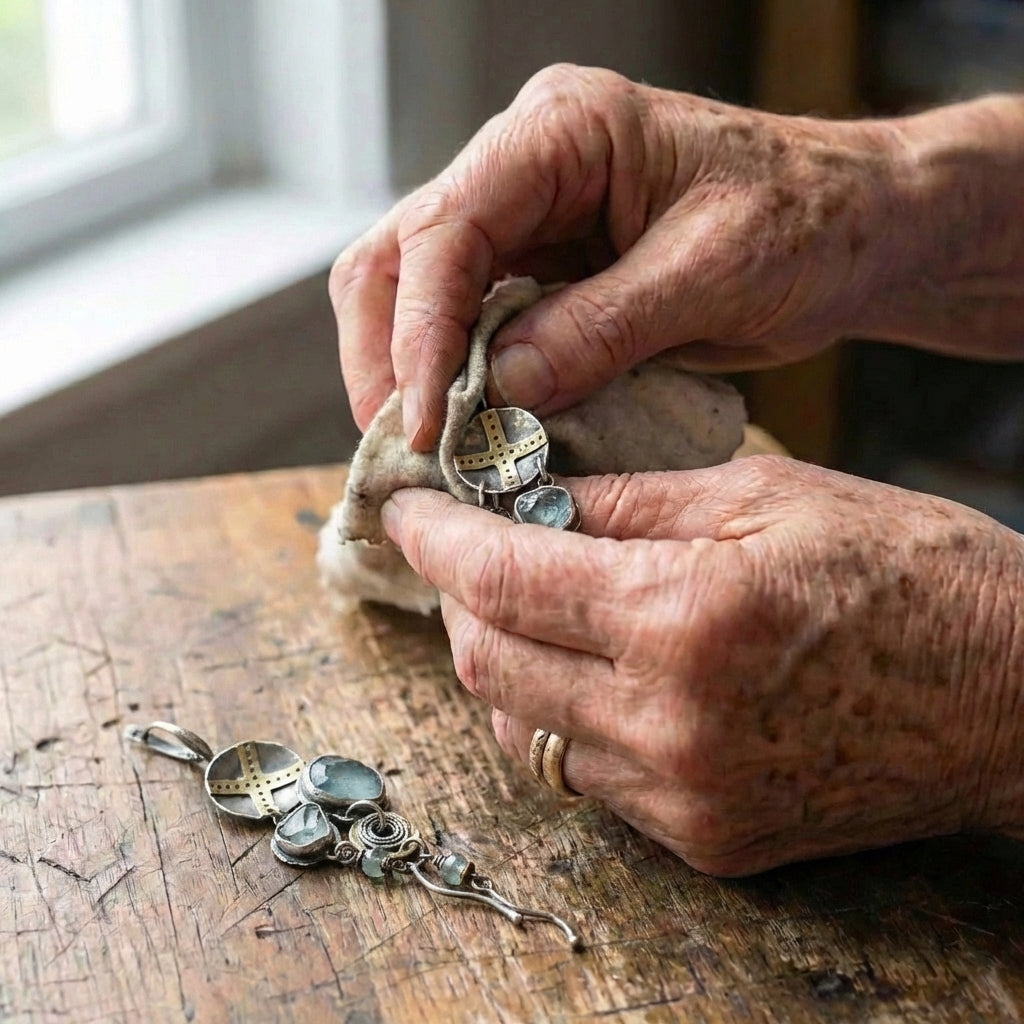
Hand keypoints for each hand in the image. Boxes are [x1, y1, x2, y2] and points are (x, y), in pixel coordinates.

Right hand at [331, 64, 907, 449]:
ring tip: (430, 450)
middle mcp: (525, 167)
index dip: (420, 331)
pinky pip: (472, 326)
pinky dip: (459, 382)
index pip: (446, 229)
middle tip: (406, 446)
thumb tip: (502, 391)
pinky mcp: (543, 272)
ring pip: (417, 293)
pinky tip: (472, 430)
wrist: (854, 230)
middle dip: (388, 355)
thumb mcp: (711, 273)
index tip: (425, 423)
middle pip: (399, 255)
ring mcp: (528, 220)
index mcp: (563, 132)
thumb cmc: (807, 222)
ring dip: (411, 373)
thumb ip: (602, 328)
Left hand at [382, 457, 1023, 874]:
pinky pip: (584, 776)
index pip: (503, 578)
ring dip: (501, 660)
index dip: (437, 539)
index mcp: (684, 616)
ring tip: (528, 604)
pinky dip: (559, 716)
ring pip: (522, 729)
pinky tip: (587, 670)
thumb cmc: (908, 573)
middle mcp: (669, 723)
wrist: (1014, 697)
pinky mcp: (705, 838)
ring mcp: (684, 796)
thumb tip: (531, 498)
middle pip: (486, 665)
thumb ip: (627, 500)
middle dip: (458, 598)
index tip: (408, 509)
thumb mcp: (764, 495)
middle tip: (468, 549)